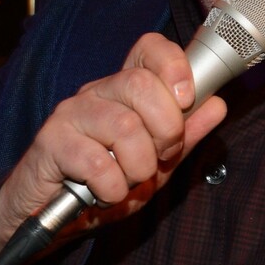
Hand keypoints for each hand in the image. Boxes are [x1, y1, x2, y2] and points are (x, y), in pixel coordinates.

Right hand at [0, 32, 225, 264]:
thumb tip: (217, 104)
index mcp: (125, 91)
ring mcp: (71, 114)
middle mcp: (97, 93)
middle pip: (141, 84)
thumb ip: (185, 136)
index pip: (149, 48)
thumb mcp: (155, 164)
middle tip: (160, 158)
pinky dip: (112, 188)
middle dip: (166, 129)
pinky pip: (96, 162)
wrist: (47, 217)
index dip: (174, 64)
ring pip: (123, 125)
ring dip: (138, 166)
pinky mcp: (50, 141)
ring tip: (128, 182)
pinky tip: (104, 194)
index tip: (187, 98)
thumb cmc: (103, 184)